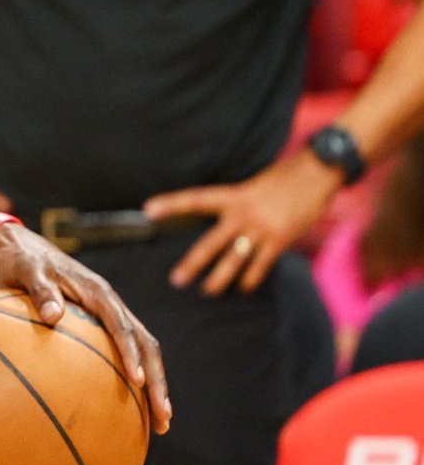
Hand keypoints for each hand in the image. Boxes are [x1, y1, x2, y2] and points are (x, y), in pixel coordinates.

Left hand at [0, 205, 170, 433]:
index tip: (138, 381)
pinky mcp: (99, 325)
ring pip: (141, 352)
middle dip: (157, 380)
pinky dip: (131, 380)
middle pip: (145, 344)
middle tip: (164, 416)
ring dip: (153, 385)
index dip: (131, 353)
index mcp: (97, 292)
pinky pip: (121, 354)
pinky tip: (129, 409)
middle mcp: (110, 304)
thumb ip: (40, 291)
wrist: (16, 249)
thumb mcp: (26, 271)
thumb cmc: (20, 261)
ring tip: (159, 424)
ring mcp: (107, 315)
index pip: (122, 326)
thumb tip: (53, 316)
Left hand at [144, 151, 341, 296]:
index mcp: (233, 195)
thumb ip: (236, 202)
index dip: (172, 204)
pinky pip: (261, 265)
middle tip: (176, 279)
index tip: (148, 210)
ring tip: (207, 291)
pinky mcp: (281, 239)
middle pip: (212, 242)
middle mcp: (243, 213)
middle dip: (193, 263)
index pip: (196, 199)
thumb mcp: (252, 185)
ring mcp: (262, 228)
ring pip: (235, 260)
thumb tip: (224, 220)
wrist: (317, 174)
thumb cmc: (283, 178)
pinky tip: (243, 288)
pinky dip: (251, 279)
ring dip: (220, 279)